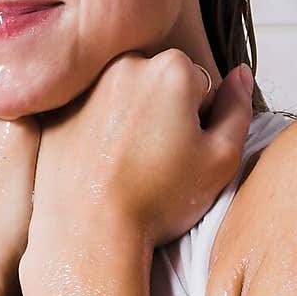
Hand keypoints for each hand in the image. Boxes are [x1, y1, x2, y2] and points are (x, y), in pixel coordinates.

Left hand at [24, 50, 254, 253]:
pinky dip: (97, 130)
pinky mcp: (56, 106)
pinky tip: (101, 165)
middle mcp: (125, 63)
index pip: (201, 86)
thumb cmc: (158, 200)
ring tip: (127, 165)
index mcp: (171, 68)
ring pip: (124, 96)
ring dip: (130, 120)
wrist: (91, 233)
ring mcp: (86, 83)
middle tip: (156, 162)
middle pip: (160, 84)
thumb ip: (238, 108)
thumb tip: (240, 74)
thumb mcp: (221, 159)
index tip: (183, 153)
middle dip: (164, 114)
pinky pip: (89, 110)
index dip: (199, 124)